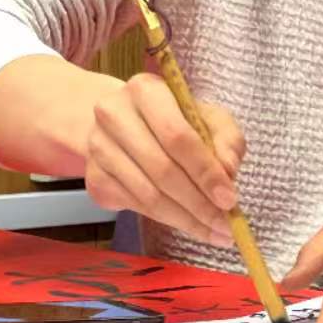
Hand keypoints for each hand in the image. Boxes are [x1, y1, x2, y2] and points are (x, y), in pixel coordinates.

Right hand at [83, 73, 244, 242]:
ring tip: (213, 231)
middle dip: (198, 204)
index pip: (178, 136)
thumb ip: (226, 139)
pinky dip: (166, 219)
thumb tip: (228, 171)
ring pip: (148, 195)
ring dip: (184, 219)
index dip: (205, 171)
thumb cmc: (173, 119)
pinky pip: (135, 206)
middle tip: (224, 226)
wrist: (121, 124)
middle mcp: (113, 115)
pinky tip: (188, 224)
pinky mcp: (94, 178)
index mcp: (145, 91)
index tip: (229, 200)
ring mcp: (98, 148)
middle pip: (162, 170)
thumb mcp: (207, 117)